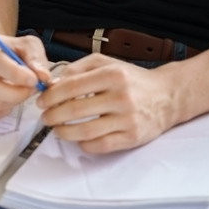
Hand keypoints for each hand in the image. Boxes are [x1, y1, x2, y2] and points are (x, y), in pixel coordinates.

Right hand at [0, 31, 52, 120]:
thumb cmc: (11, 50)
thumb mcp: (28, 46)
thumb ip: (36, 59)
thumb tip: (43, 77)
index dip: (16, 74)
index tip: (34, 80)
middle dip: (18, 93)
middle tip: (32, 89)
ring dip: (14, 102)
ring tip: (22, 91)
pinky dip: (5, 110)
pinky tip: (10, 98)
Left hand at [37, 54, 182, 153]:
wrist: (167, 95)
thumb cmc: (133, 79)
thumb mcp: (106, 63)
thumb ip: (77, 69)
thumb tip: (52, 83)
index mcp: (112, 75)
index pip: (71, 87)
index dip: (50, 96)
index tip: (41, 101)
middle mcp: (122, 97)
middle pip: (74, 111)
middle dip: (52, 116)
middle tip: (45, 117)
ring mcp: (128, 119)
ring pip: (85, 131)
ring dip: (64, 132)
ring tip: (57, 129)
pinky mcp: (133, 137)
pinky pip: (101, 146)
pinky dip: (84, 144)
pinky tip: (78, 138)